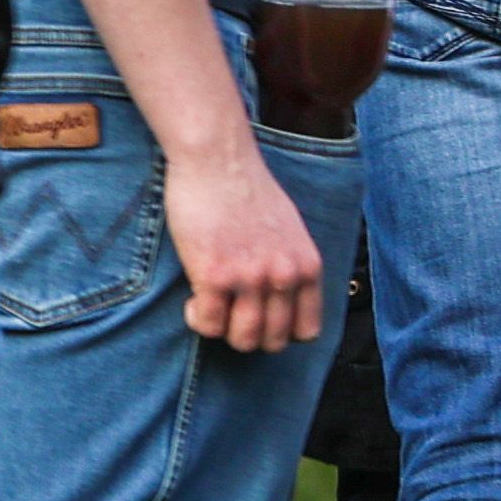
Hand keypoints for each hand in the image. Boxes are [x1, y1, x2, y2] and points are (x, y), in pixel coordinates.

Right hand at [166, 132, 324, 351]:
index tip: (259, 318)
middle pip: (272, 341)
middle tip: (229, 314)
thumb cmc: (246, 187)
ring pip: (243, 340)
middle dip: (248, 335)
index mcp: (306, 267)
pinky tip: (194, 302)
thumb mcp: (289, 229)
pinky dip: (199, 320)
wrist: (217, 160)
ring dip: (223, 331)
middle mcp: (283, 277)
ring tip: (210, 308)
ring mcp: (250, 278)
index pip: (307, 331)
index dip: (280, 333)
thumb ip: (289, 263)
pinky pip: (208, 324)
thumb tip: (278, 293)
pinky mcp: (214, 275)